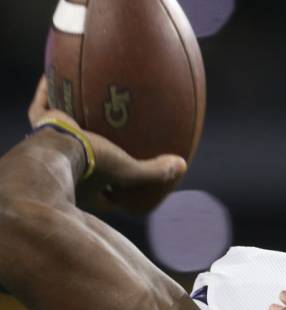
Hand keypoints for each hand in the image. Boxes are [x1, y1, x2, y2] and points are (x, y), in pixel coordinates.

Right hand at [28, 76, 185, 211]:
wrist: (53, 152)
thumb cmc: (91, 166)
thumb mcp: (127, 172)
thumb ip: (154, 172)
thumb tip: (181, 165)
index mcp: (85, 190)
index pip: (106, 197)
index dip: (119, 194)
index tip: (132, 186)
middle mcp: (66, 169)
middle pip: (85, 163)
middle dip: (96, 156)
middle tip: (111, 145)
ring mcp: (50, 146)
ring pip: (62, 133)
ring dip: (72, 120)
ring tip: (85, 106)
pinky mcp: (41, 126)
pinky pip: (43, 105)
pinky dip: (48, 90)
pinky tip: (55, 73)